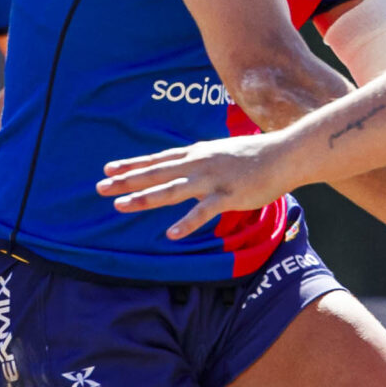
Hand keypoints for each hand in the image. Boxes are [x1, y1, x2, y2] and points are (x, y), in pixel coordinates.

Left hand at [98, 137, 293, 237]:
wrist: (286, 154)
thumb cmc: (257, 155)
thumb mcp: (222, 152)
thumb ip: (202, 159)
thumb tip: (186, 165)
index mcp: (197, 153)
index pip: (158, 159)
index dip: (132, 164)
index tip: (108, 168)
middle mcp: (199, 163)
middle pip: (156, 173)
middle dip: (127, 180)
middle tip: (100, 187)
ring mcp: (212, 179)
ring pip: (171, 190)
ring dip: (144, 198)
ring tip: (120, 206)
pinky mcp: (229, 195)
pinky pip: (203, 212)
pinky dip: (186, 223)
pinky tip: (170, 234)